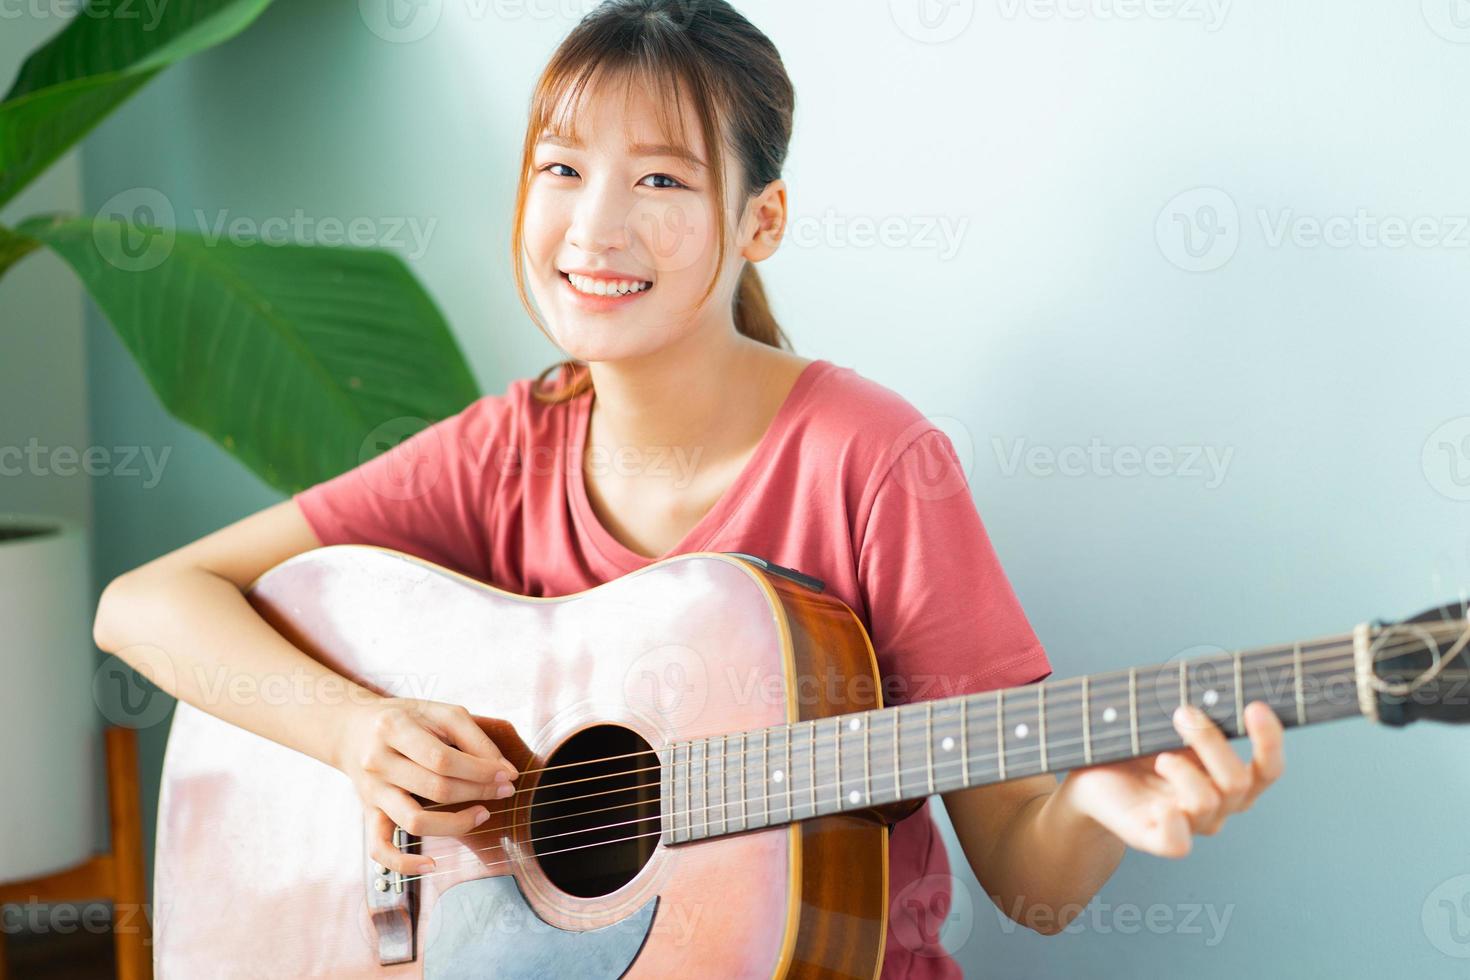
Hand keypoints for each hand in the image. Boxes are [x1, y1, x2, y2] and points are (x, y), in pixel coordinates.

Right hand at [334, 697, 517, 874]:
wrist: (352, 730)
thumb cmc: (405, 720)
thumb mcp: (439, 713)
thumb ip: (474, 737)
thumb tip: (505, 771)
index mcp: (394, 729)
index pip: (442, 759)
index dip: (480, 770)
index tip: (507, 775)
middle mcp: (377, 762)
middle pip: (434, 788)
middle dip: (478, 791)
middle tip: (504, 790)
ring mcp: (372, 792)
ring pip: (414, 821)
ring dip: (456, 824)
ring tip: (482, 814)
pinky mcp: (369, 814)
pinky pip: (380, 849)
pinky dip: (404, 863)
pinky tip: (432, 864)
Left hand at [1055, 700, 1284, 857]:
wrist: (1092, 776)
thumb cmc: (1135, 745)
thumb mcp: (1165, 723)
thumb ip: (1192, 711)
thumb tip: (1206, 682)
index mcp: (1228, 778)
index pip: (1269, 769)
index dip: (1269, 740)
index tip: (1253, 705)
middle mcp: (1218, 806)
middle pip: (1238, 781)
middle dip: (1211, 741)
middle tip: (1181, 713)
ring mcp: (1188, 825)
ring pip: (1207, 802)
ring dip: (1183, 770)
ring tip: (1158, 756)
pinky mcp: (1154, 838)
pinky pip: (1178, 844)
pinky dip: (1172, 823)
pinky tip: (1159, 804)